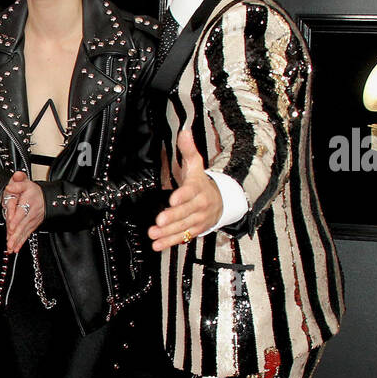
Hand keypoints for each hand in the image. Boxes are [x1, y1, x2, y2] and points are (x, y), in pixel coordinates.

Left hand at [2, 171, 43, 253]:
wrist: (45, 198)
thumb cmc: (32, 191)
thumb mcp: (26, 183)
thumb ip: (18, 182)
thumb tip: (11, 184)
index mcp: (28, 202)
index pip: (21, 212)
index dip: (16, 219)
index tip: (11, 226)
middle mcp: (30, 213)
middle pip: (22, 225)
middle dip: (15, 235)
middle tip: (9, 243)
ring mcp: (31, 221)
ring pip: (23, 232)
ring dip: (17, 241)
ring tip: (11, 248)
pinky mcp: (31, 226)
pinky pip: (26, 235)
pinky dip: (21, 242)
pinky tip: (16, 249)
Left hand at [148, 130, 222, 251]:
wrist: (222, 202)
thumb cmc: (202, 183)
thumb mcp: (197, 165)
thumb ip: (188, 150)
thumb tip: (184, 132)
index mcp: (199, 188)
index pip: (191, 192)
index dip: (182, 196)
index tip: (173, 199)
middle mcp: (199, 206)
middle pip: (186, 212)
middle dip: (173, 217)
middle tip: (160, 220)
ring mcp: (197, 220)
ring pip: (182, 227)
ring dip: (168, 232)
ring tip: (154, 234)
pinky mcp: (194, 230)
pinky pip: (182, 237)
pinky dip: (169, 242)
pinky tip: (157, 245)